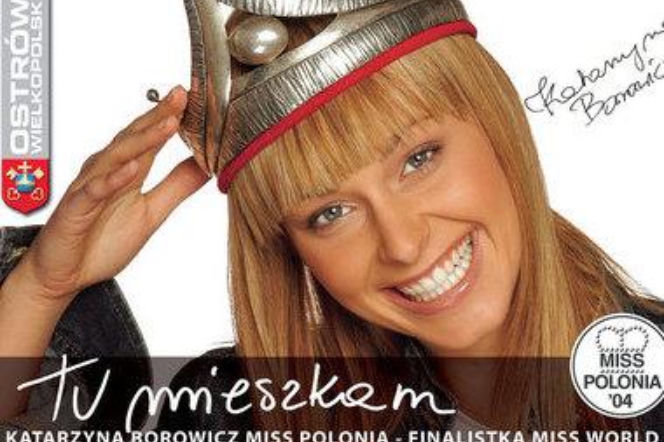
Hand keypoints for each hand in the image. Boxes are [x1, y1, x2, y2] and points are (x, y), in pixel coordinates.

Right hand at [16, 86, 209, 301]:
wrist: (67, 276)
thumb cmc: (102, 242)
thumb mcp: (152, 213)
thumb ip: (177, 187)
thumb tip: (206, 165)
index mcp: (128, 172)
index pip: (151, 137)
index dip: (171, 117)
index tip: (194, 98)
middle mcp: (108, 173)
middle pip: (135, 137)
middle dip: (158, 115)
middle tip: (181, 95)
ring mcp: (90, 188)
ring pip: (116, 157)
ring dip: (142, 140)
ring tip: (168, 123)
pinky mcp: (76, 209)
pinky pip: (94, 190)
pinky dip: (112, 179)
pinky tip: (131, 168)